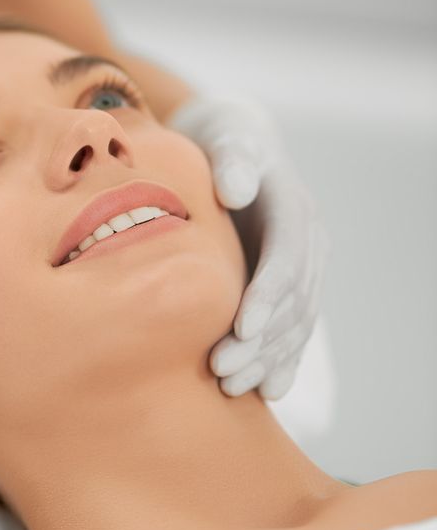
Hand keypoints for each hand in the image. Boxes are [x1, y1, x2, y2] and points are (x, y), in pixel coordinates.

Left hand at [168, 97, 324, 399]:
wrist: (235, 144)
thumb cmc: (224, 141)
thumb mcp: (228, 139)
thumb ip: (233, 162)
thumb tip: (235, 191)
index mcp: (295, 210)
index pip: (287, 259)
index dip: (267, 296)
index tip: (241, 327)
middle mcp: (307, 243)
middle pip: (291, 302)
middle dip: (260, 340)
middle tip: (221, 369)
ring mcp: (302, 267)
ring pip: (294, 323)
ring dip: (266, 358)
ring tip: (232, 387)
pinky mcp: (287, 284)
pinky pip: (291, 328)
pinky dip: (280, 359)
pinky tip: (265, 390)